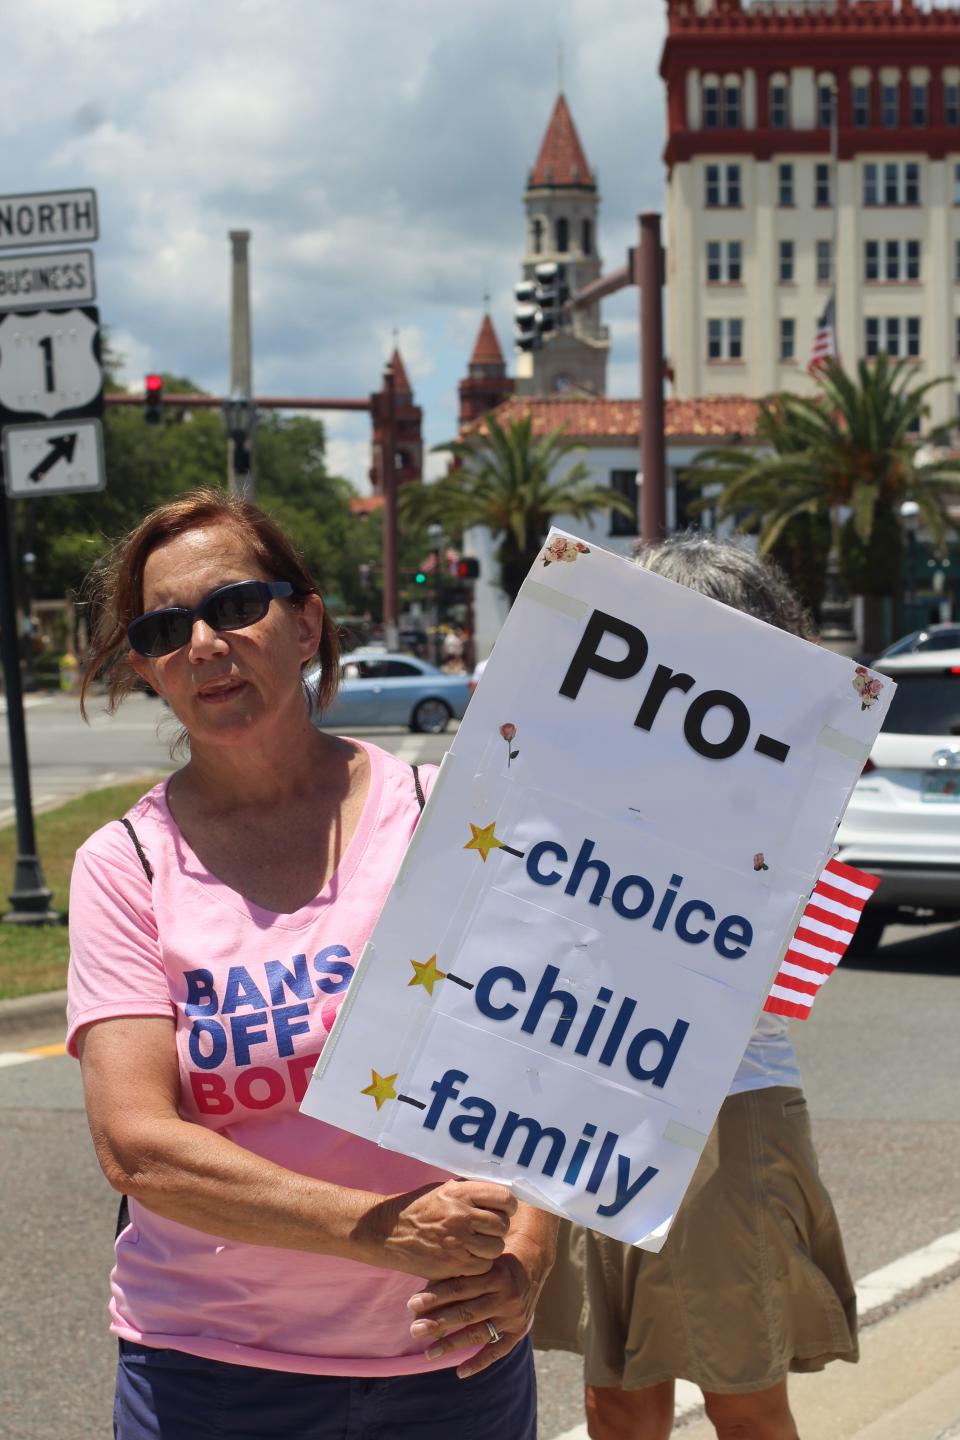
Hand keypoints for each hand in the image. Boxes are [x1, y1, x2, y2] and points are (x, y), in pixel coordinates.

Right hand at [364, 1178, 516, 1279]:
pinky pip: (484, 1266)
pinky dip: (480, 1263)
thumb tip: (501, 1193)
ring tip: (476, 1243)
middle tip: (486, 1229)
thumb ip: (472, 1191)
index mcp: (461, 1192)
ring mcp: (458, 1241)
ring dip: (490, 1247)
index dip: (507, 1206)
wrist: (389, 1232)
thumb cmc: (419, 1208)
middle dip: (498, 1228)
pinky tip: (467, 1256)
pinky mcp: (454, 1264)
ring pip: (497, 1247)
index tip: (502, 1209)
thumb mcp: (444, 1190)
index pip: (505, 1198)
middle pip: (502, 1225)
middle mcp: (462, 1215)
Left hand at [406, 1241, 547, 1378]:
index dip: (435, 1296)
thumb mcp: (482, 1259)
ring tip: (428, 1353)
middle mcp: (505, 1296)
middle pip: (467, 1312)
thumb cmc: (495, 1261)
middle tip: (414, 1330)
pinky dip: (478, 1362)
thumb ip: (459, 1272)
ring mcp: (513, 1316)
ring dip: (451, 1344)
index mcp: (495, 1274)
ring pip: (478, 1333)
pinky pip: (497, 1351)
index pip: (460, 1287)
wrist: (532, 1265)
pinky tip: (460, 1372)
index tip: (412, 1304)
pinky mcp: (518, 1332)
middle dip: (438, 1322)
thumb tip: (424, 1292)